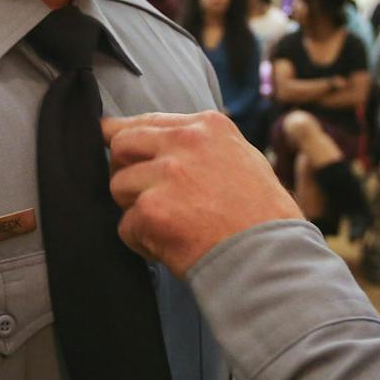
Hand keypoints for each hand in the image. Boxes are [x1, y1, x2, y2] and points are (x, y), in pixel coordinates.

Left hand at [104, 112, 302, 277]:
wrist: (270, 258)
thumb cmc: (262, 217)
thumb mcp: (243, 160)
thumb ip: (202, 146)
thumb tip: (160, 141)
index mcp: (207, 126)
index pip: (148, 122)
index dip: (126, 137)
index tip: (109, 140)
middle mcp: (184, 143)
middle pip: (121, 146)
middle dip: (125, 171)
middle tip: (145, 197)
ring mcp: (166, 176)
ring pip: (118, 186)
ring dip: (135, 210)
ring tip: (169, 226)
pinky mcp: (151, 211)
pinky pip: (125, 226)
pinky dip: (142, 242)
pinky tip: (170, 247)